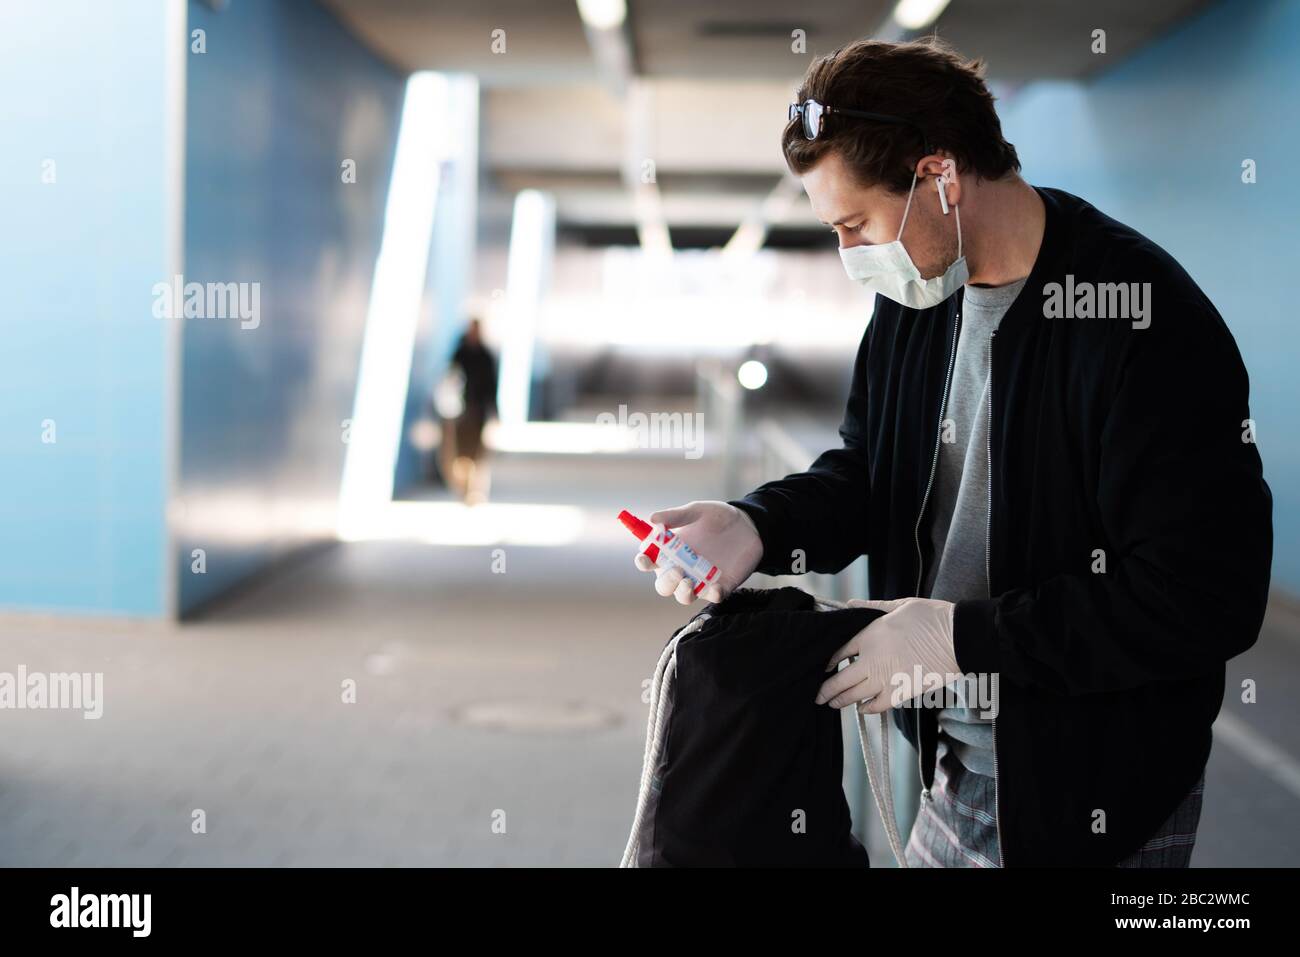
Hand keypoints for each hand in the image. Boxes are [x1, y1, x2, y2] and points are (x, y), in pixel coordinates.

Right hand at [632, 501, 762, 604]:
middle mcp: (681, 568)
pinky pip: (713, 597)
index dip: (643, 561)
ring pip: (683, 596)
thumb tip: (652, 519)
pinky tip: (716, 588)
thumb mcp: (697, 511)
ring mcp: (700, 580)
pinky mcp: (720, 586)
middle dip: (666, 582)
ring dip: (682, 593)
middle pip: (663, 585)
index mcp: (669, 551)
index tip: (645, 558)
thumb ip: (676, 516)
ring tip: (689, 582)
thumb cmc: (717, 517)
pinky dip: (713, 595)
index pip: (648, 561)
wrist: (749, 525)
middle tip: (676, 571)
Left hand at [816, 597, 958, 713]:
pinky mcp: (902, 692)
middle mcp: (873, 659)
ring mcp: (887, 678)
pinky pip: (878, 705)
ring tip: (832, 704)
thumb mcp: (900, 605)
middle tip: (818, 696)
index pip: (840, 652)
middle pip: (842, 679)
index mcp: (871, 635)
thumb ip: (873, 606)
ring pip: (855, 695)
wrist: (957, 638)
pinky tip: (862, 708)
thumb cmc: (931, 617)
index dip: (829, 661)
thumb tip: (851, 603)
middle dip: (827, 689)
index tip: (825, 667)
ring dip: (841, 700)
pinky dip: (867, 708)